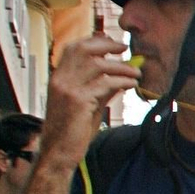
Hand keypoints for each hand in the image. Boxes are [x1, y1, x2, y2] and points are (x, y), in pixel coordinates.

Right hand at [42, 33, 139, 168]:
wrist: (58, 152)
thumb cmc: (71, 131)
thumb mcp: (86, 104)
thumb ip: (99, 88)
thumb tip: (118, 77)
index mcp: (58, 78)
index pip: (73, 48)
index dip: (94, 41)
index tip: (113, 43)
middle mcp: (60, 79)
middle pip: (83, 49)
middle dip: (106, 45)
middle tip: (125, 48)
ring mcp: (67, 89)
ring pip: (97, 64)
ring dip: (121, 66)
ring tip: (136, 72)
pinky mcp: (78, 100)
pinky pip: (105, 83)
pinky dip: (122, 81)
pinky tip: (132, 84)